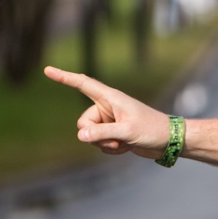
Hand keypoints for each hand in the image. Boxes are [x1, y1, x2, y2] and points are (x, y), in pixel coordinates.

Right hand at [45, 66, 171, 158]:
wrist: (170, 141)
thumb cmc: (153, 130)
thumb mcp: (128, 132)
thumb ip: (103, 134)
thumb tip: (80, 136)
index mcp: (111, 98)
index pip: (83, 84)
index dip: (64, 77)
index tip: (47, 70)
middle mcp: (107, 107)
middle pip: (83, 123)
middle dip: (95, 135)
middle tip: (116, 139)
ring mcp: (109, 121)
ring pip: (90, 136)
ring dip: (105, 144)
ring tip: (125, 143)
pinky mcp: (113, 133)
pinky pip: (99, 144)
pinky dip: (111, 148)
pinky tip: (126, 147)